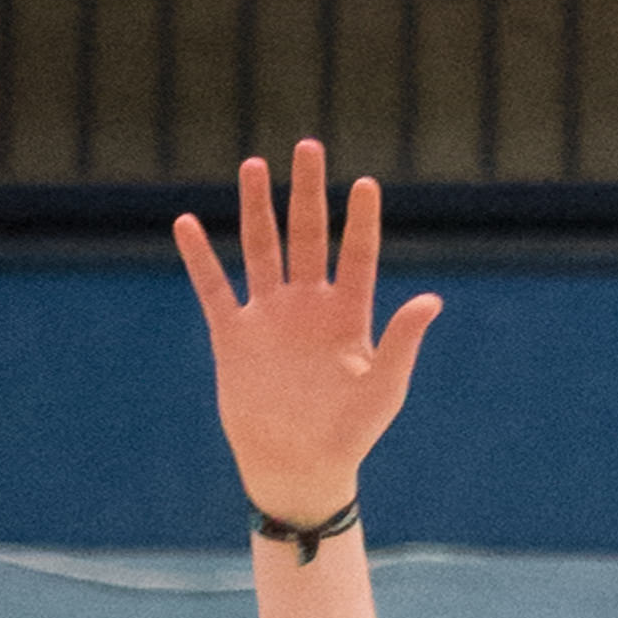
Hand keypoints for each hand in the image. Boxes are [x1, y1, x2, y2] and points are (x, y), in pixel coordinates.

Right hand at [173, 140, 441, 521]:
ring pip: (261, 249)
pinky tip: (186, 224)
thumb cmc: (349, 435)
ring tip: (253, 166)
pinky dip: (200, 258)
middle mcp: (307, 307)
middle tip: (308, 146)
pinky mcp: (234, 336)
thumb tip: (431, 300)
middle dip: (307, 192)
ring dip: (256, 208)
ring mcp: (269, 317)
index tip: (365, 184)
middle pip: (306, 235)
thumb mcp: (383, 390)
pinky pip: (214, 289)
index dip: (360, 222)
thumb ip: (402, 342)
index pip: (356, 256)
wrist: (298, 470)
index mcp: (347, 316)